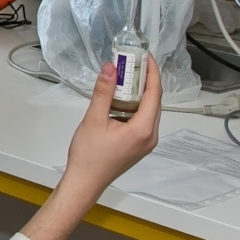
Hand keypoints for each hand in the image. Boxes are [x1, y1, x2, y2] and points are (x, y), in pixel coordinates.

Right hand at [61, 55, 162, 194]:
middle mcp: (150, 136)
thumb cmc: (88, 155)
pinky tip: (122, 98)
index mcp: (143, 129)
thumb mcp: (93, 120)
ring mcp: (146, 143)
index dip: (152, 73)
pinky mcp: (138, 146)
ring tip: (127, 76)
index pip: (154, 94)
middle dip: (145, 81)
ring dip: (139, 93)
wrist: (84, 183)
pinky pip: (142, 120)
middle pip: (154, 102)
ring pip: (148, 111)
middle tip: (133, 62)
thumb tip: (111, 67)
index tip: (145, 56)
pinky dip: (135, 106)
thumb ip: (104, 92)